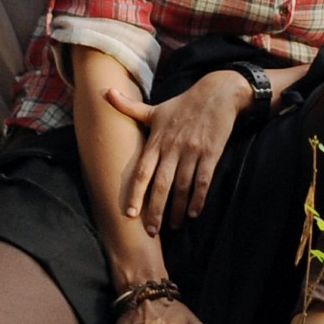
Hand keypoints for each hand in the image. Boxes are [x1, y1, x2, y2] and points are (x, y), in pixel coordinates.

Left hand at [105, 71, 253, 231]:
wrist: (217, 93)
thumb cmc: (183, 104)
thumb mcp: (155, 108)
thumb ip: (129, 107)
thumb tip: (106, 93)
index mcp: (157, 140)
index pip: (143, 171)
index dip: (135, 192)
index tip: (130, 213)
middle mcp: (173, 147)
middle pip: (161, 184)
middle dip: (156, 209)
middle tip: (152, 231)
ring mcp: (192, 151)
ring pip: (183, 186)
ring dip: (178, 209)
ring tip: (174, 226)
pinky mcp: (211, 153)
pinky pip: (203, 180)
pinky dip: (199, 198)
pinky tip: (195, 212)